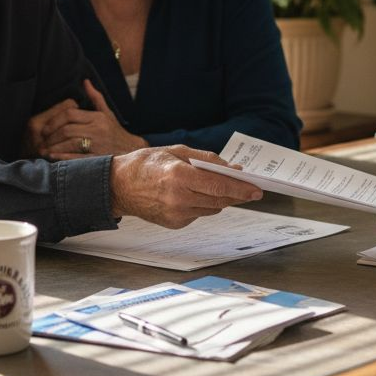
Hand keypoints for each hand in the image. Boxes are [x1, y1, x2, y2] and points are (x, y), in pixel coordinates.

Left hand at [27, 80, 147, 158]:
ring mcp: (99, 145)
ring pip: (70, 143)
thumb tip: (85, 81)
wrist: (132, 151)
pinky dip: (62, 158)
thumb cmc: (115, 132)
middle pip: (67, 130)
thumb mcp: (107, 113)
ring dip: (54, 147)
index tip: (46, 128)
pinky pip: (76, 158)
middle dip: (51, 136)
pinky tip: (53, 158)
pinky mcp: (98, 159)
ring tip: (44, 150)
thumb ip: (95, 98)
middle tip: (42, 141)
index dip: (54, 121)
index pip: (70, 114)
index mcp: (97, 118)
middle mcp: (98, 130)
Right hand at [110, 145, 261, 227]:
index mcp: (179, 176)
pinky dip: (204, 204)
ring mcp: (176, 214)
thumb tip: (232, 169)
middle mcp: (179, 198)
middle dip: (237, 195)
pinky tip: (197, 195)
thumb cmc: (146, 164)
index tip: (257, 190)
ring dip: (221, 198)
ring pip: (212, 208)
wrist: (119, 185)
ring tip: (226, 188)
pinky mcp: (174, 224)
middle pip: (220, 199)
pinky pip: (199, 214)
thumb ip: (206, 159)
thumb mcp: (177, 151)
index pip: (219, 185)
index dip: (241, 188)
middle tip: (251, 191)